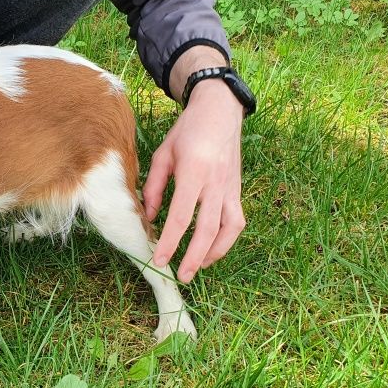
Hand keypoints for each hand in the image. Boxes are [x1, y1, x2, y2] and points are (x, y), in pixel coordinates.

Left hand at [144, 78, 244, 282]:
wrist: (220, 112)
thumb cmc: (187, 133)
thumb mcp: (163, 154)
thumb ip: (154, 187)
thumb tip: (150, 218)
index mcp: (194, 173)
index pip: (182, 216)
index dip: (171, 241)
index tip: (160, 260)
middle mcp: (216, 183)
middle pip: (208, 229)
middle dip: (194, 257)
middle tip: (181, 276)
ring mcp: (230, 188)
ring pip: (229, 229)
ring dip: (214, 253)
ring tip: (198, 267)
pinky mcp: (238, 190)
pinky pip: (237, 220)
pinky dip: (226, 239)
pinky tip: (212, 249)